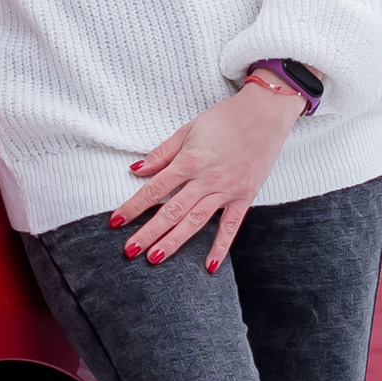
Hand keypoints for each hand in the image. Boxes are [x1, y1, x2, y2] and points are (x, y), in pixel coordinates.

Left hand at [110, 84, 299, 272]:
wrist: (266, 114)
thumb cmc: (225, 119)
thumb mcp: (189, 129)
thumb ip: (162, 153)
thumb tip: (136, 170)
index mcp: (190, 160)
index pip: (155, 189)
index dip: (133, 206)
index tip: (116, 222)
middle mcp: (207, 179)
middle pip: (172, 210)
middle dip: (149, 232)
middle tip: (130, 250)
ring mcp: (227, 190)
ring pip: (196, 221)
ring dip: (174, 241)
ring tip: (155, 258)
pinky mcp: (244, 197)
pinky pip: (231, 227)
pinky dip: (220, 247)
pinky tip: (208, 267)